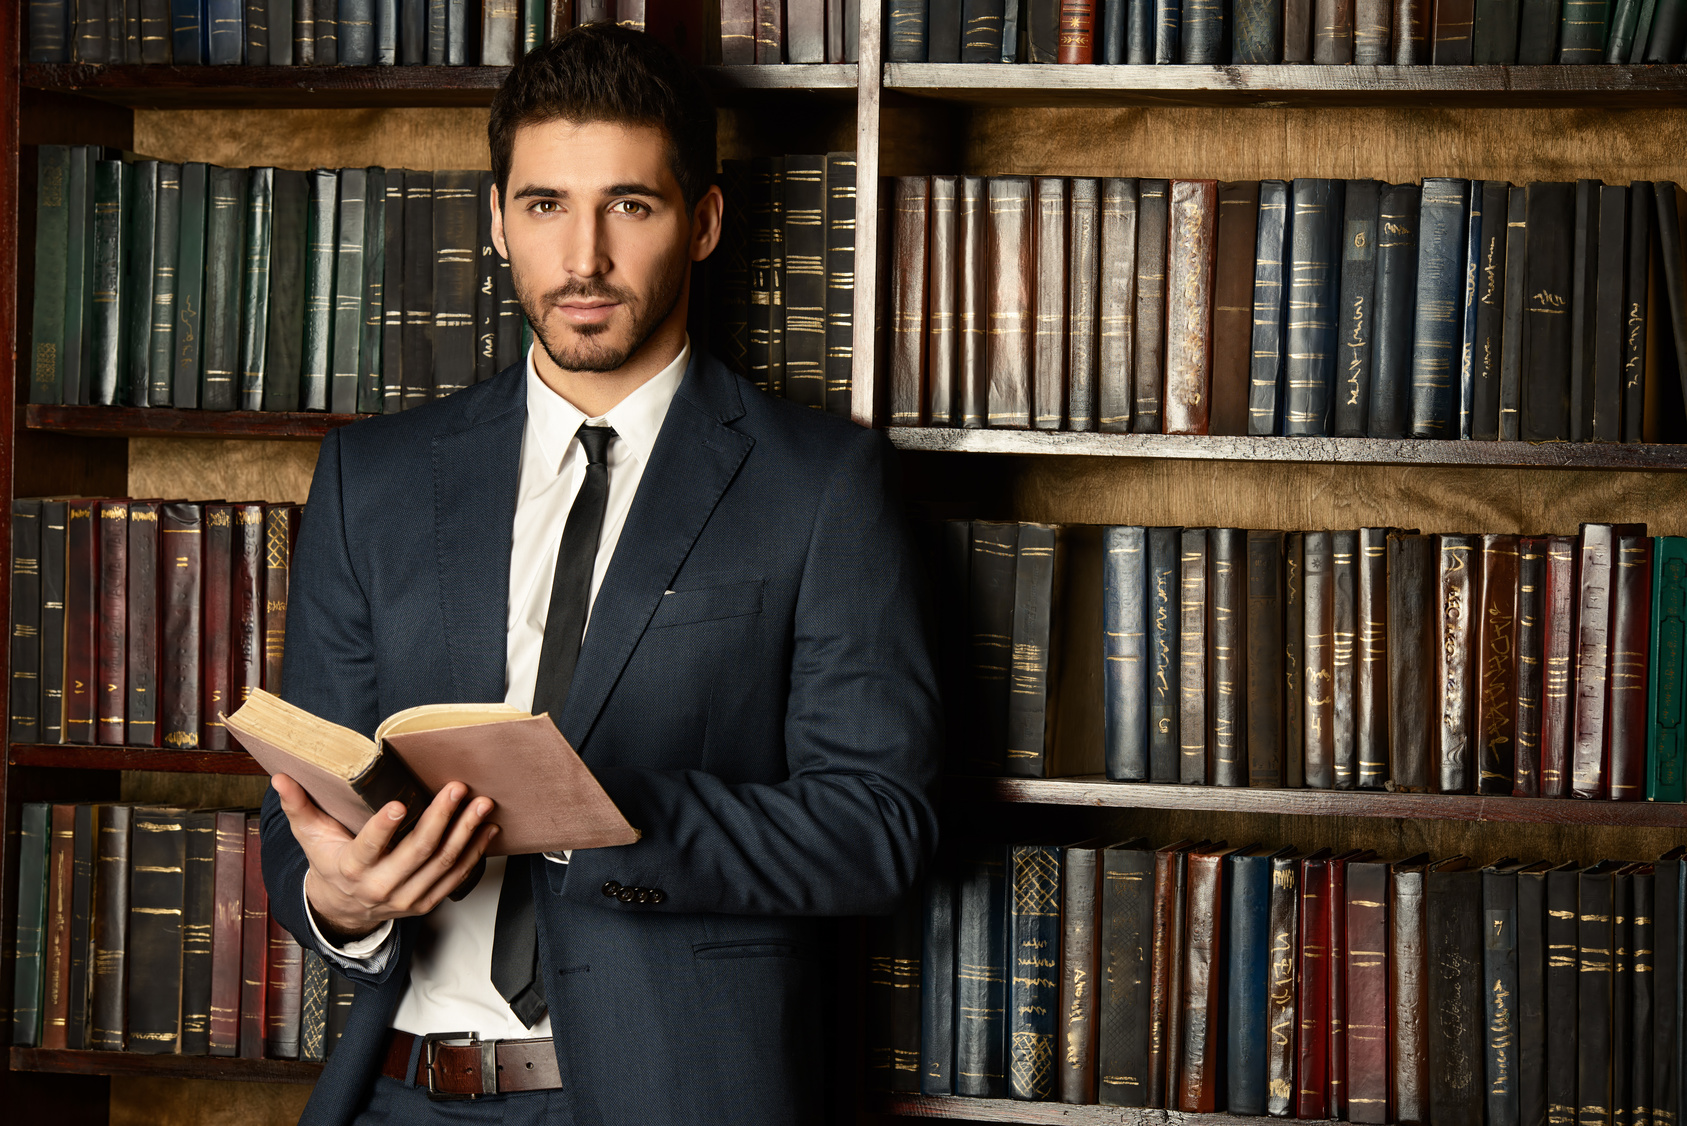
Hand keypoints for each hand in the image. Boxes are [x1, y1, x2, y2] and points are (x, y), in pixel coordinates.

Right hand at [272, 774, 497, 941]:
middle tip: (457, 789)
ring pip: (442, 864)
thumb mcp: (310, 835)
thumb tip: (281, 777)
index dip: (384, 828)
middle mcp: (381, 887)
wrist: (343, 907)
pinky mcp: (425, 902)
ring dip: (466, 832)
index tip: (399, 804)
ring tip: (482, 804)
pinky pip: (456, 878)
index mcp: (352, 868)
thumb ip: (300, 806)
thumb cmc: (330, 861)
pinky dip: (475, 853)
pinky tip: (487, 829)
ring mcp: (407, 898)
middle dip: (441, 818)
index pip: (368, 848)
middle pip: (417, 852)